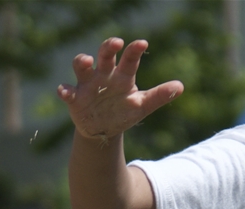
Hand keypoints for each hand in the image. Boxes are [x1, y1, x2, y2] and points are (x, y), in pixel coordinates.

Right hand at [57, 37, 182, 141]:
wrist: (105, 129)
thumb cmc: (124, 112)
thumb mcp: (142, 106)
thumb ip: (159, 96)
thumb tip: (180, 87)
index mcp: (123, 75)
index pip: (129, 59)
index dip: (134, 50)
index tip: (142, 43)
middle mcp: (104, 74)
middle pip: (105, 55)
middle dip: (109, 47)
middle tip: (116, 42)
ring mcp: (88, 84)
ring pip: (82, 67)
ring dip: (82, 62)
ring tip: (86, 61)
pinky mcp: (75, 98)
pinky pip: (67, 91)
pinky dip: (64, 90)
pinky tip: (64, 91)